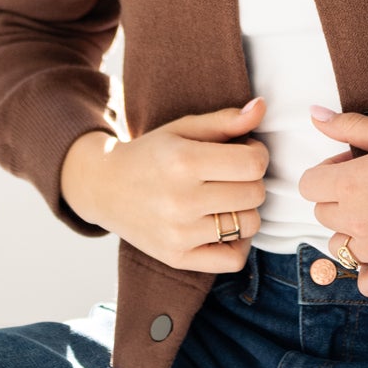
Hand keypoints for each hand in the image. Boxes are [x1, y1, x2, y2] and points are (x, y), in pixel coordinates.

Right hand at [59, 99, 269, 271]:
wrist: (105, 188)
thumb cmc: (151, 153)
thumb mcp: (183, 128)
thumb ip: (225, 120)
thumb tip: (262, 107)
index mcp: (183, 161)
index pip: (253, 164)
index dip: (258, 154)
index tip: (246, 152)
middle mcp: (181, 201)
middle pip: (255, 194)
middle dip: (252, 180)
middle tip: (233, 174)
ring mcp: (179, 234)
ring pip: (249, 225)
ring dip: (246, 210)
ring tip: (227, 198)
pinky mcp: (177, 258)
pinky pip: (233, 260)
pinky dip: (238, 243)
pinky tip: (224, 225)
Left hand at [298, 105, 367, 296]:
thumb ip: (349, 127)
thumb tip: (314, 114)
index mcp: (350, 184)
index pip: (309, 185)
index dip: (329, 172)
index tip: (353, 165)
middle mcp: (357, 222)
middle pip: (324, 215)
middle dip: (340, 200)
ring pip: (341, 250)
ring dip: (353, 234)